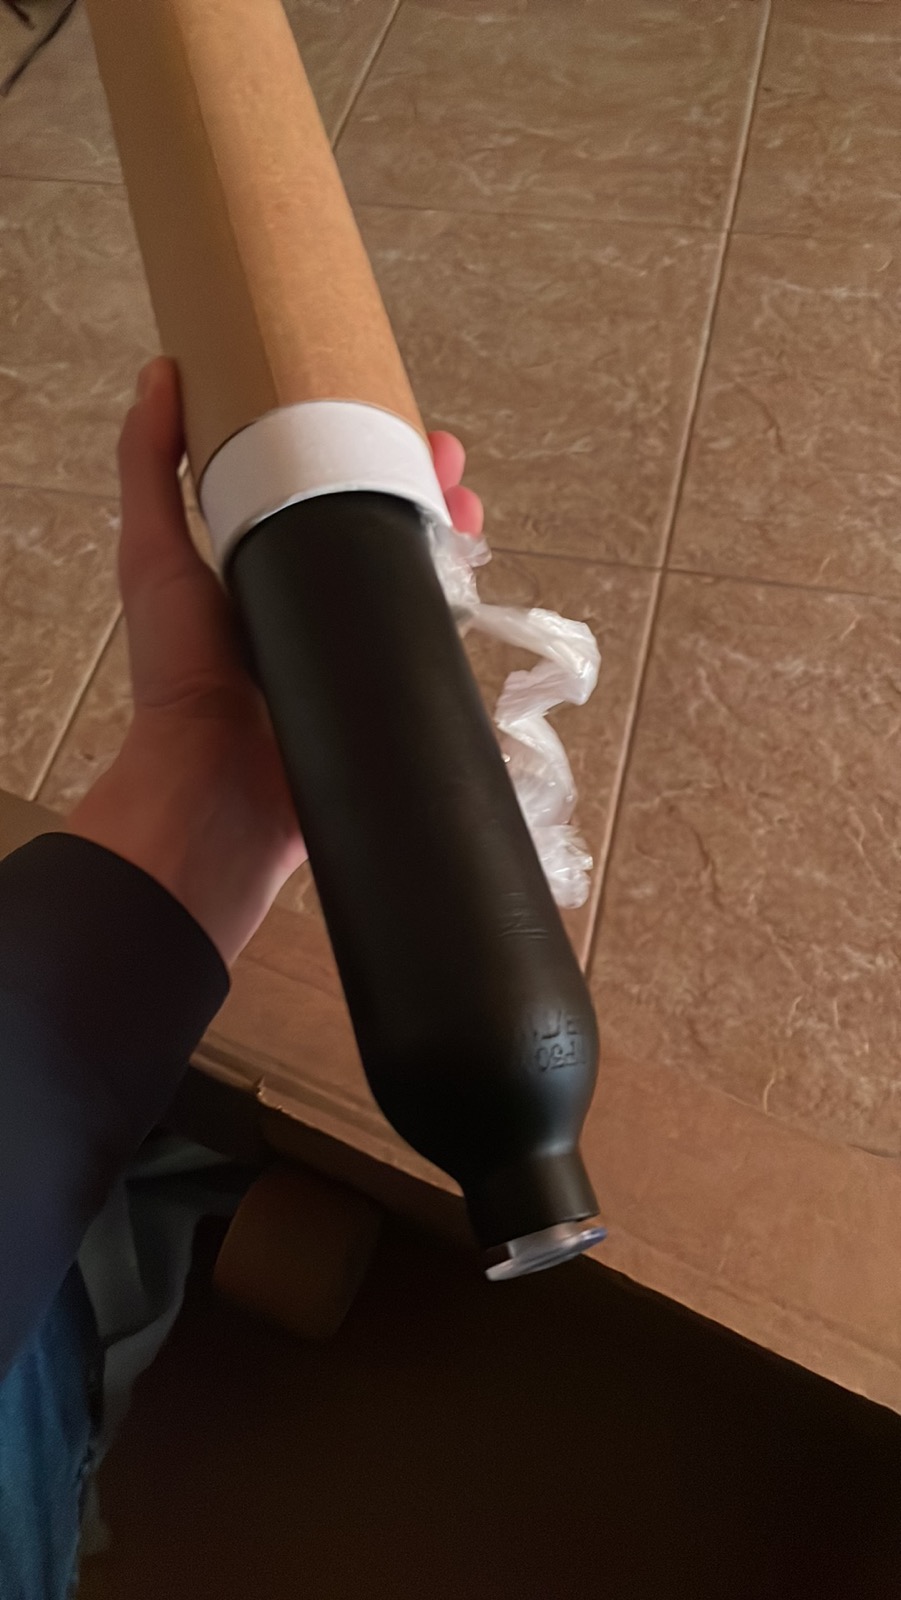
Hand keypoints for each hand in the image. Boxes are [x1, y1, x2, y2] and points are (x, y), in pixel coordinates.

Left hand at [67, 357, 482, 965]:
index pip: (320, 493)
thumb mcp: (153, 555)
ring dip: (449, 544)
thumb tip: (161, 373)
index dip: (356, 454)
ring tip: (473, 513)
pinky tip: (479, 591)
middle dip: (419, 492)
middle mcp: (309, 607)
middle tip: (451, 466)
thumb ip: (148, 467)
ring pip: (412, 585)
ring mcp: (348, 654)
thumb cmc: (180, 673)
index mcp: (261, 569)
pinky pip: (427, 653)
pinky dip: (456, 621)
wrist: (216, 785)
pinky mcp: (380, 698)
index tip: (389, 420)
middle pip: (378, 532)